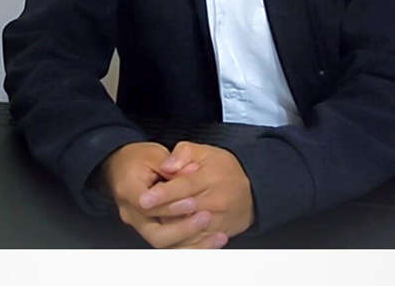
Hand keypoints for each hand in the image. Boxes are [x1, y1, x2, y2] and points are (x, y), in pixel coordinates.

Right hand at [97, 142, 225, 248]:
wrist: (121, 167)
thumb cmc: (138, 158)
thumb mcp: (154, 155)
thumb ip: (171, 166)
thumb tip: (191, 172)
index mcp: (128, 192)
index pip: (149, 207)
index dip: (172, 207)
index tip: (194, 202)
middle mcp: (131, 214)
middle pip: (156, 235)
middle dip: (184, 230)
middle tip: (207, 218)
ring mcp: (140, 226)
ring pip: (165, 245)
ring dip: (192, 245)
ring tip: (218, 238)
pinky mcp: (150, 230)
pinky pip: (171, 246)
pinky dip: (190, 247)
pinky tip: (210, 245)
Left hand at [138, 141, 253, 240]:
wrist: (252, 191)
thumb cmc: (224, 169)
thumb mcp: (205, 152)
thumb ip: (183, 154)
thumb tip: (167, 165)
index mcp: (211, 178)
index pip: (183, 187)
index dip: (162, 194)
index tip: (144, 199)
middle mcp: (216, 201)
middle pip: (184, 210)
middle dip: (162, 212)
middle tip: (142, 210)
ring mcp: (218, 221)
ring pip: (189, 230)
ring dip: (170, 228)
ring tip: (155, 220)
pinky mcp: (218, 234)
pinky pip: (197, 242)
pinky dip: (181, 241)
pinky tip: (168, 233)